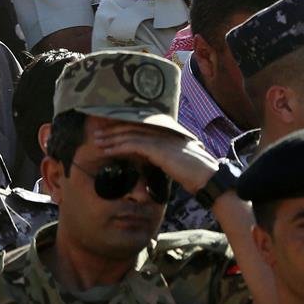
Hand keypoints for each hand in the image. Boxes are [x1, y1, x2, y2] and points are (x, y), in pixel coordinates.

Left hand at [94, 124, 216, 194]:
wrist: (207, 177)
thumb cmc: (196, 173)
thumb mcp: (178, 161)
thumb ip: (165, 157)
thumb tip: (154, 161)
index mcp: (167, 132)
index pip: (141, 126)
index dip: (123, 127)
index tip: (109, 130)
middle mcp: (163, 131)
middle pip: (132, 127)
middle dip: (112, 130)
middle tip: (96, 133)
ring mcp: (160, 139)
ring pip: (129, 135)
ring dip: (111, 138)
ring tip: (96, 141)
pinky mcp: (158, 149)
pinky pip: (133, 145)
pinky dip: (118, 147)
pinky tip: (107, 150)